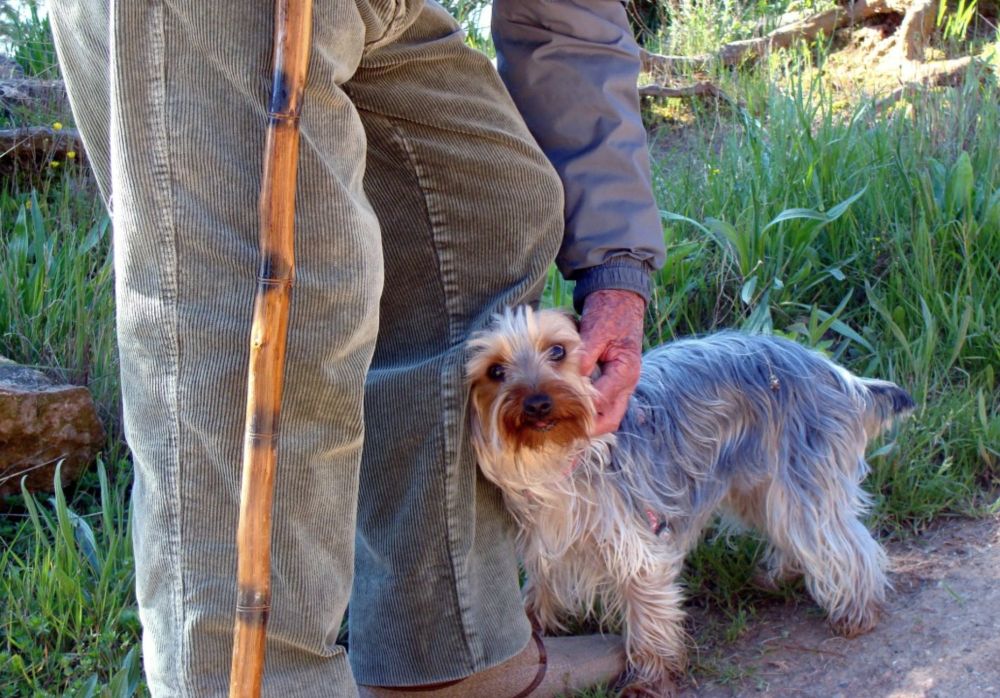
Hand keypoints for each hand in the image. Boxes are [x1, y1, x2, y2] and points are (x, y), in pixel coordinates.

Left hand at [577, 289, 644, 435]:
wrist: (620, 299)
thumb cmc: (609, 312)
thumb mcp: (596, 329)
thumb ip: (586, 352)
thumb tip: (574, 373)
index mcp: (625, 371)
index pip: (603, 401)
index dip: (582, 411)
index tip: (560, 417)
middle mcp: (626, 382)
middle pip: (610, 418)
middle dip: (589, 429)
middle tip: (565, 433)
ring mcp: (621, 384)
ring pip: (608, 415)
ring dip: (589, 424)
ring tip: (564, 429)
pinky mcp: (614, 381)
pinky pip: (604, 405)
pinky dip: (589, 412)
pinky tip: (570, 413)